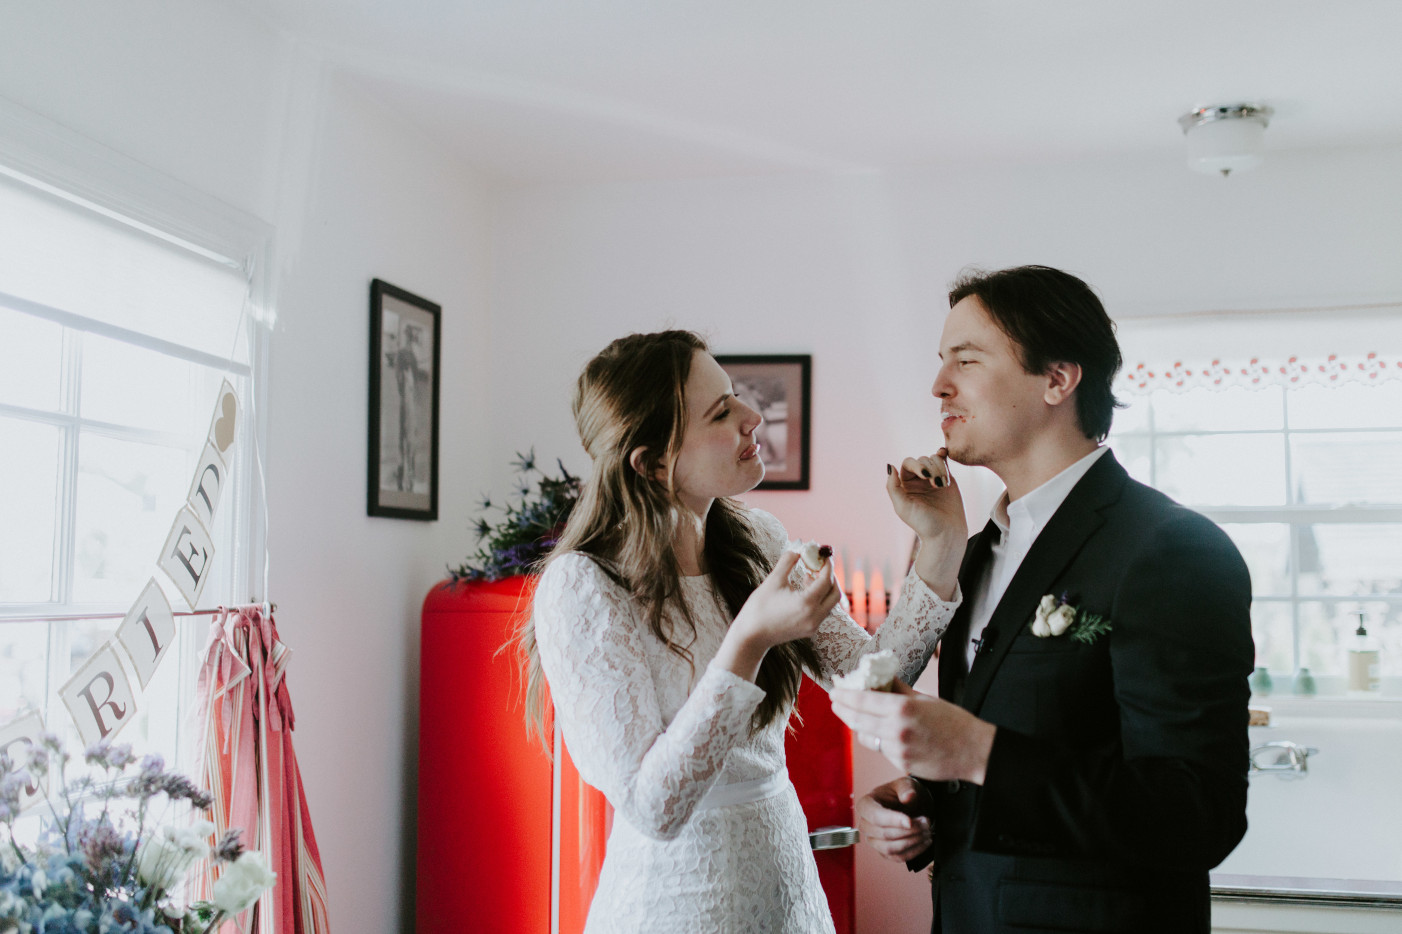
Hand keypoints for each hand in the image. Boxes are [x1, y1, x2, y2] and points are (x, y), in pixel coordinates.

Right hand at [715, 551, 840, 680]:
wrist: (751, 636)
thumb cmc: (759, 608)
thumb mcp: (773, 581)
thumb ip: (788, 561)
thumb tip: (799, 548)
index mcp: (806, 603)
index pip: (826, 580)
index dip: (826, 565)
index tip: (822, 554)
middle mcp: (814, 616)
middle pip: (835, 593)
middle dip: (830, 577)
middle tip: (819, 564)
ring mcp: (813, 625)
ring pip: (830, 603)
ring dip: (825, 588)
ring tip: (808, 575)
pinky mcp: (809, 630)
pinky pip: (823, 611)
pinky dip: (819, 598)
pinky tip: (804, 589)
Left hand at [830, 680, 995, 784]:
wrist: (974, 751)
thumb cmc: (953, 722)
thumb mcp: (925, 698)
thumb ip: (898, 689)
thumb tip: (880, 676)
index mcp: (902, 708)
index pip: (862, 700)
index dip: (844, 696)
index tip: (834, 692)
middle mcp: (896, 729)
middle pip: (857, 720)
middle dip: (843, 710)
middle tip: (836, 702)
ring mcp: (897, 749)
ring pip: (866, 737)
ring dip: (859, 726)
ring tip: (856, 716)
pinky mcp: (900, 764)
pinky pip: (880, 749)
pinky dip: (878, 740)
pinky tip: (882, 733)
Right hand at [856, 777, 932, 861]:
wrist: (910, 805)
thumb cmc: (904, 793)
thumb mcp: (906, 783)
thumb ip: (907, 788)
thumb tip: (908, 797)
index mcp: (866, 804)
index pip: (875, 816)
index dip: (893, 820)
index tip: (911, 822)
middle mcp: (865, 824)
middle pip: (884, 834)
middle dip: (908, 831)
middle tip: (926, 823)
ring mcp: (873, 840)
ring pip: (889, 848)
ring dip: (912, 842)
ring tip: (927, 832)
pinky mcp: (884, 852)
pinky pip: (897, 857)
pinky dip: (913, 852)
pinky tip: (925, 842)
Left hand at [886, 450, 964, 597]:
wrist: (946, 533)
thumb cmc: (923, 522)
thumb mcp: (902, 507)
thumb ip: (892, 487)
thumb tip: (890, 466)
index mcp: (905, 485)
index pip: (908, 464)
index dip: (917, 465)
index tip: (926, 476)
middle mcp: (918, 480)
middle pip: (922, 460)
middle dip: (931, 468)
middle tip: (937, 484)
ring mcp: (933, 478)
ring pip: (934, 460)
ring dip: (940, 469)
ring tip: (943, 485)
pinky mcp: (947, 479)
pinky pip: (944, 462)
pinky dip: (944, 458)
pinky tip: (944, 454)